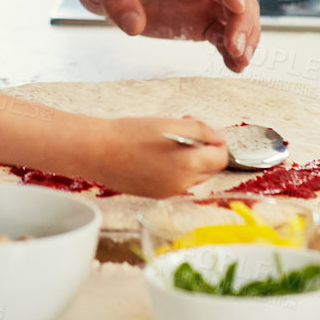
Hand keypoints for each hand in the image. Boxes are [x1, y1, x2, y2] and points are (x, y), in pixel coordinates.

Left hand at [74, 0, 259, 71]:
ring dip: (245, 34)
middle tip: (235, 47)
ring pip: (238, 10)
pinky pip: (223, 32)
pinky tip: (234, 65)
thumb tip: (134, 26)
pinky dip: (232, 48)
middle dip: (242, 16)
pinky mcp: (198, 19)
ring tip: (240, 61)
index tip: (237, 5)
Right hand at [80, 117, 230, 199]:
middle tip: (184, 130)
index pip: (221, 158)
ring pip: (192, 176)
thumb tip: (219, 138)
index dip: (217, 143)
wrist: (98, 151)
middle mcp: (182, 184)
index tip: (206, 132)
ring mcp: (168, 192)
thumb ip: (201, 130)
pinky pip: (175, 182)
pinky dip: (173, 169)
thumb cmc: (129, 134)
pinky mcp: (156, 195)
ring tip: (167, 141)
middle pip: (208, 169)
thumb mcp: (170, 124)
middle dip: (203, 150)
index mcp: (188, 165)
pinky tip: (156, 154)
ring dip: (188, 159)